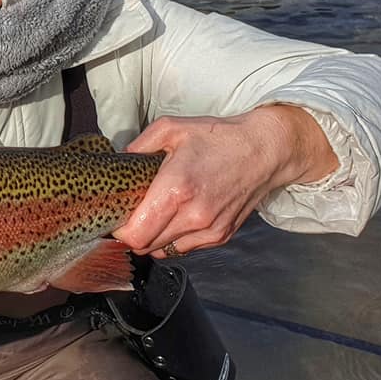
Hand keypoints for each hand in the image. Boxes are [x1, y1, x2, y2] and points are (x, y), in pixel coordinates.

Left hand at [113, 105, 337, 257]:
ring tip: (152, 214)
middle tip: (130, 213)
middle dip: (132, 233)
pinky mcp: (221, 236)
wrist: (265, 151)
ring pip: (163, 251)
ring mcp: (209, 230)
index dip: (119, 229)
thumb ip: (138, 146)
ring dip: (152, 238)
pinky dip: (172, 239)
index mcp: (176, 189)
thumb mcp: (171, 128)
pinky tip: (173, 217)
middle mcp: (193, 216)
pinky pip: (184, 249)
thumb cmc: (217, 137)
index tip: (116, 215)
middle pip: (145, 246)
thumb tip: (118, 161)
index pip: (135, 234)